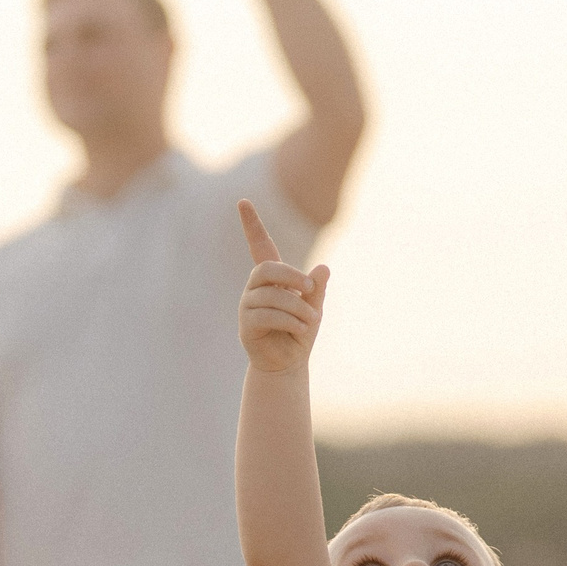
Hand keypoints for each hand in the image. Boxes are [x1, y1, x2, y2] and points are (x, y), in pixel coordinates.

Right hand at [238, 198, 329, 373]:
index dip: (251, 225)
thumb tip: (323, 268)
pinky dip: (290, 320)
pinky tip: (300, 329)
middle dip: (291, 276)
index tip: (243, 201)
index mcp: (271, 278)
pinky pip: (267, 314)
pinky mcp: (246, 324)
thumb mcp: (314, 307)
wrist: (288, 363)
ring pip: (272, 296)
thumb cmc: (299, 331)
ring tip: (311, 321)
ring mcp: (248, 306)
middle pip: (266, 269)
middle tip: (310, 290)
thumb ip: (317, 289)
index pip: (259, 246)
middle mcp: (255, 288)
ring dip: (297, 308)